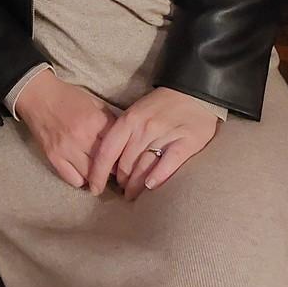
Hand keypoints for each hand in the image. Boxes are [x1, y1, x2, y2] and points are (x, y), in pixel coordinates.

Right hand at [14, 69, 116, 188]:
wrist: (38, 95)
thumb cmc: (68, 96)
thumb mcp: (94, 102)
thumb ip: (110, 121)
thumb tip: (124, 139)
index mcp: (96, 121)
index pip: (118, 148)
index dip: (124, 155)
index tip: (125, 159)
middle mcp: (82, 138)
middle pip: (107, 166)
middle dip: (113, 169)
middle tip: (115, 168)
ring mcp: (66, 149)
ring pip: (91, 176)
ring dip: (97, 176)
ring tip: (99, 173)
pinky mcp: (53, 157)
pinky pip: (73, 179)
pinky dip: (80, 179)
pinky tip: (82, 172)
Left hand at [88, 86, 218, 200]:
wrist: (192, 92)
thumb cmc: (160, 106)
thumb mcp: (136, 112)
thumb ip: (124, 133)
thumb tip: (111, 161)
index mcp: (129, 119)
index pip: (108, 151)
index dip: (98, 172)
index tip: (94, 188)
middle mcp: (144, 128)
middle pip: (126, 163)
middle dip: (121, 181)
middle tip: (121, 191)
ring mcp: (165, 135)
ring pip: (144, 166)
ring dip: (136, 184)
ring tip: (132, 194)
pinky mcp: (186, 142)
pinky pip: (168, 163)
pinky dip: (158, 176)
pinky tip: (150, 186)